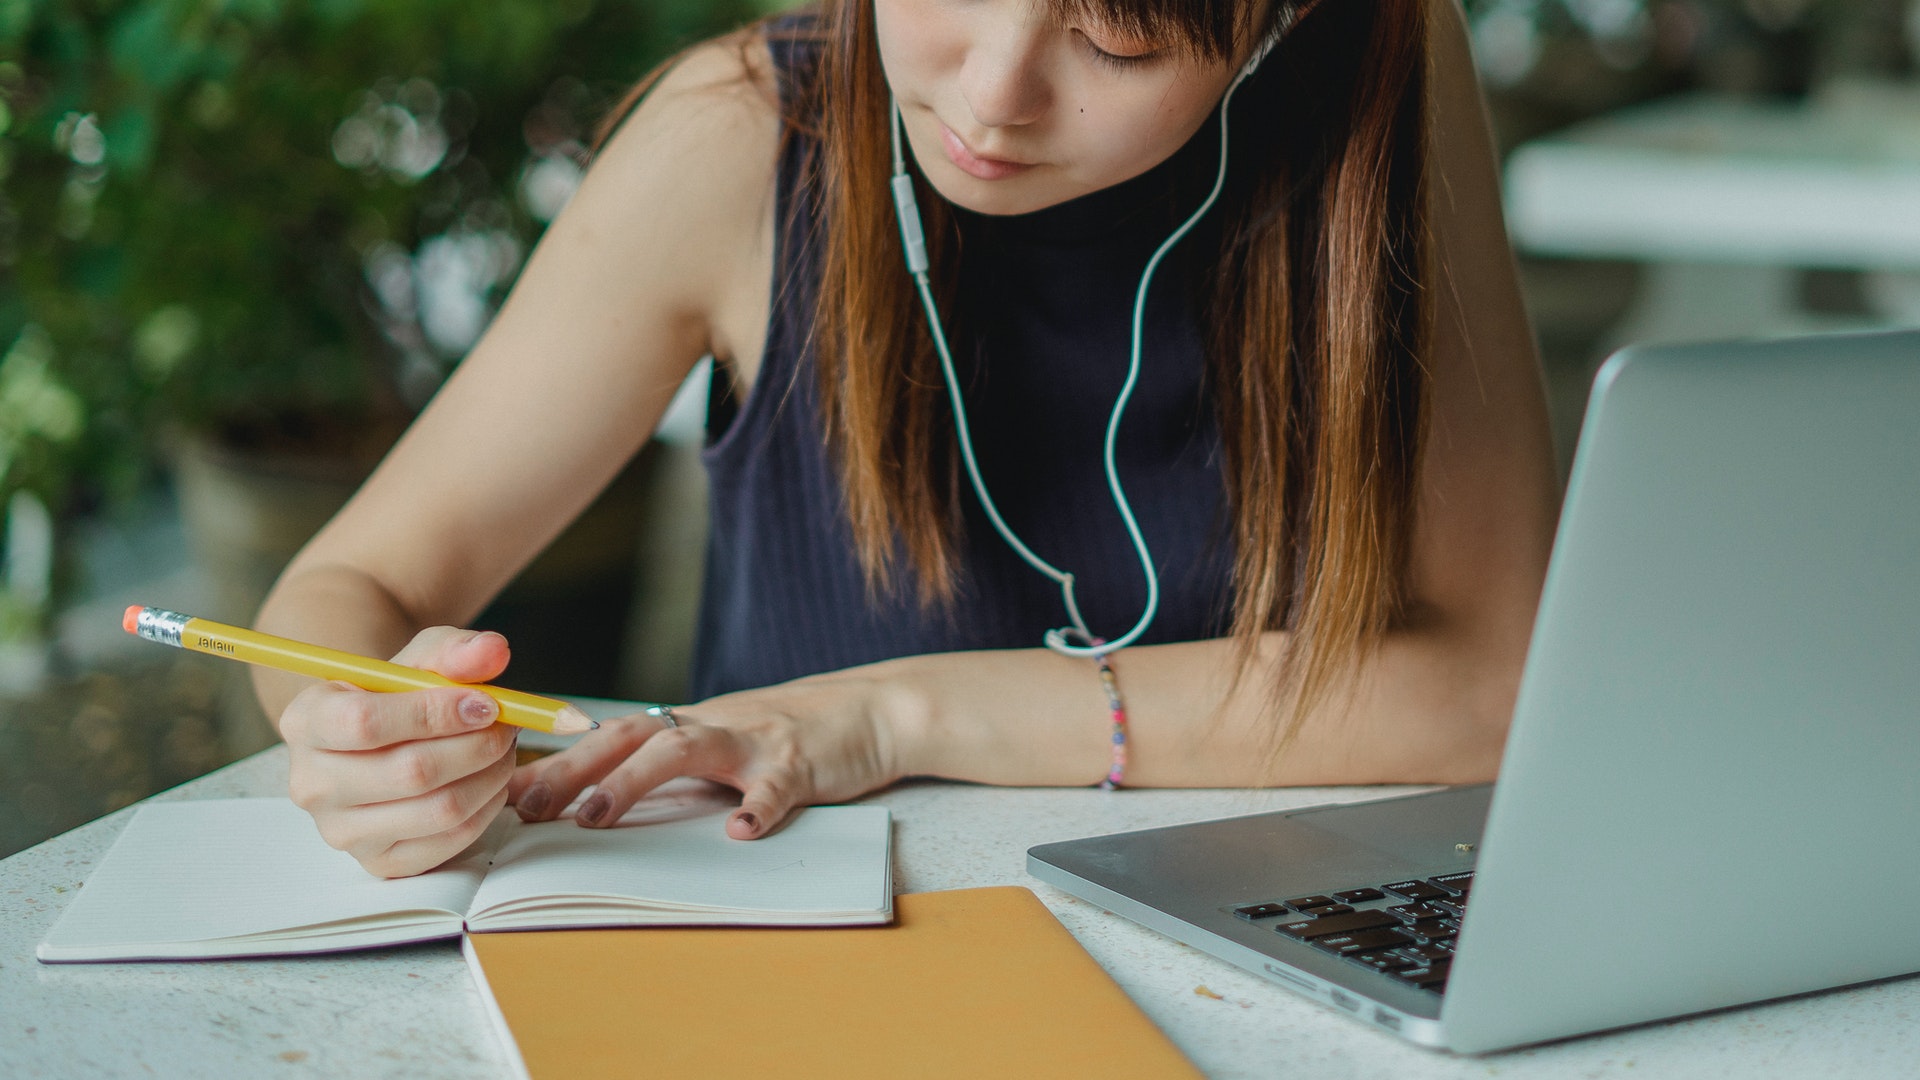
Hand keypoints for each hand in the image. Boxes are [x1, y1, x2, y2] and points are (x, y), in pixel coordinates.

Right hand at [280, 627, 519, 877]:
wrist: (381, 741)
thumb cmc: (398, 695)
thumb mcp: (420, 660)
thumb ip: (455, 651)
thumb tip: (493, 651)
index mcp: (305, 722)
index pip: (366, 722)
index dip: (436, 712)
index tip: (486, 703)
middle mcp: (311, 783)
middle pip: (410, 772)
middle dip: (477, 746)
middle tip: (508, 726)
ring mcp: (342, 831)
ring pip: (439, 810)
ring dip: (490, 776)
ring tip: (504, 750)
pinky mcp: (379, 862)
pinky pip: (450, 841)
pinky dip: (486, 808)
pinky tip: (491, 781)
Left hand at [507, 670, 910, 837]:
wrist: (875, 710)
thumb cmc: (797, 735)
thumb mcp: (730, 742)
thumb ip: (680, 764)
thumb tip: (609, 796)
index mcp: (694, 724)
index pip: (614, 735)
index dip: (562, 760)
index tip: (511, 792)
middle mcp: (715, 725)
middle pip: (631, 736)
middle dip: (575, 770)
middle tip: (529, 808)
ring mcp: (757, 741)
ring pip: (687, 750)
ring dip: (635, 781)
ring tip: (599, 816)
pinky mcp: (802, 763)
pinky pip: (776, 788)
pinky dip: (758, 809)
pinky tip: (741, 833)